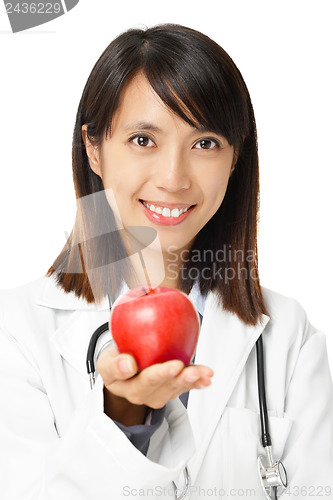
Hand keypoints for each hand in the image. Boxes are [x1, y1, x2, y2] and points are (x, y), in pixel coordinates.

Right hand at [97, 345, 213, 423]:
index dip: (155, 374)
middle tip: (186, 369)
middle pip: (161, 386)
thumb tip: (128, 364)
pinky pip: (185, 385)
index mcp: (126, 386)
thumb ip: (113, 364)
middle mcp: (143, 393)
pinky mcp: (171, 388)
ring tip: (203, 373)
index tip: (161, 365)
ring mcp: (158, 393)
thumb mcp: (105, 361)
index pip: (139, 381)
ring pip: (176, 387)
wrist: (124, 367)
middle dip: (175, 378)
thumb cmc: (116, 361)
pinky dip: (197, 381)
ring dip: (190, 380)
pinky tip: (206, 377)